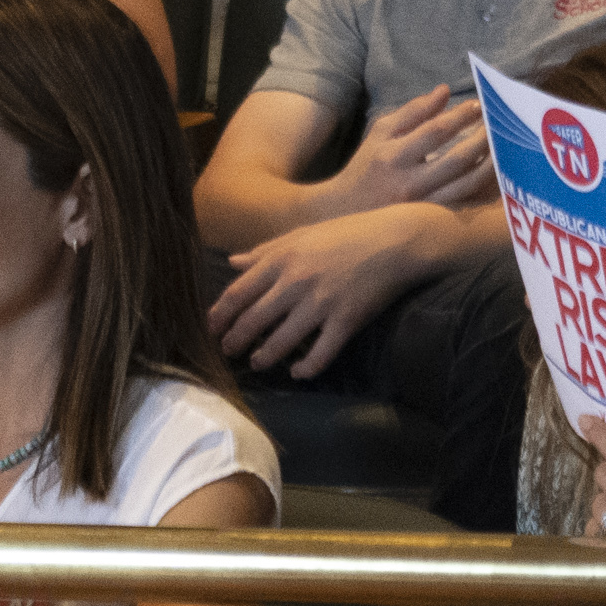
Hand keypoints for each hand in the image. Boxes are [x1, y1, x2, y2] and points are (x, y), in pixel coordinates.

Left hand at [207, 205, 439, 375]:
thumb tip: (232, 261)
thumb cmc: (348, 233)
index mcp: (282, 258)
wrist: (396, 239)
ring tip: (257, 362)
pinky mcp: (345, 321)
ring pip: (281, 341)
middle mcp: (296, 282)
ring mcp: (321, 304)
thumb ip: (265, 250)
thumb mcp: (301, 234)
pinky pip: (320, 354)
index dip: (220, 314)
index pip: (238, 292)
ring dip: (264, 356)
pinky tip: (297, 372)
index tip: (210, 328)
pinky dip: (305, 368)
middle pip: (253, 319)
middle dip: (236, 339)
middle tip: (227, 351)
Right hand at [332, 85, 492, 214]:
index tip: (478, 105)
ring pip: (466, 186)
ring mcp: (422, 206)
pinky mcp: (431, 221)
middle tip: (498, 125)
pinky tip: (494, 174)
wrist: (347, 211)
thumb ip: (413, 111)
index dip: (460, 116)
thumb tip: (445, 91)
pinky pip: (465, 204)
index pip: (435, 132)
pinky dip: (482, 189)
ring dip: (489, 166)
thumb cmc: (368, 165)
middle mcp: (409, 183)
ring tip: (503, 148)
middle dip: (482, 140)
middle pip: (457, 160)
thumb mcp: (382, 132)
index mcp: (394, 156)